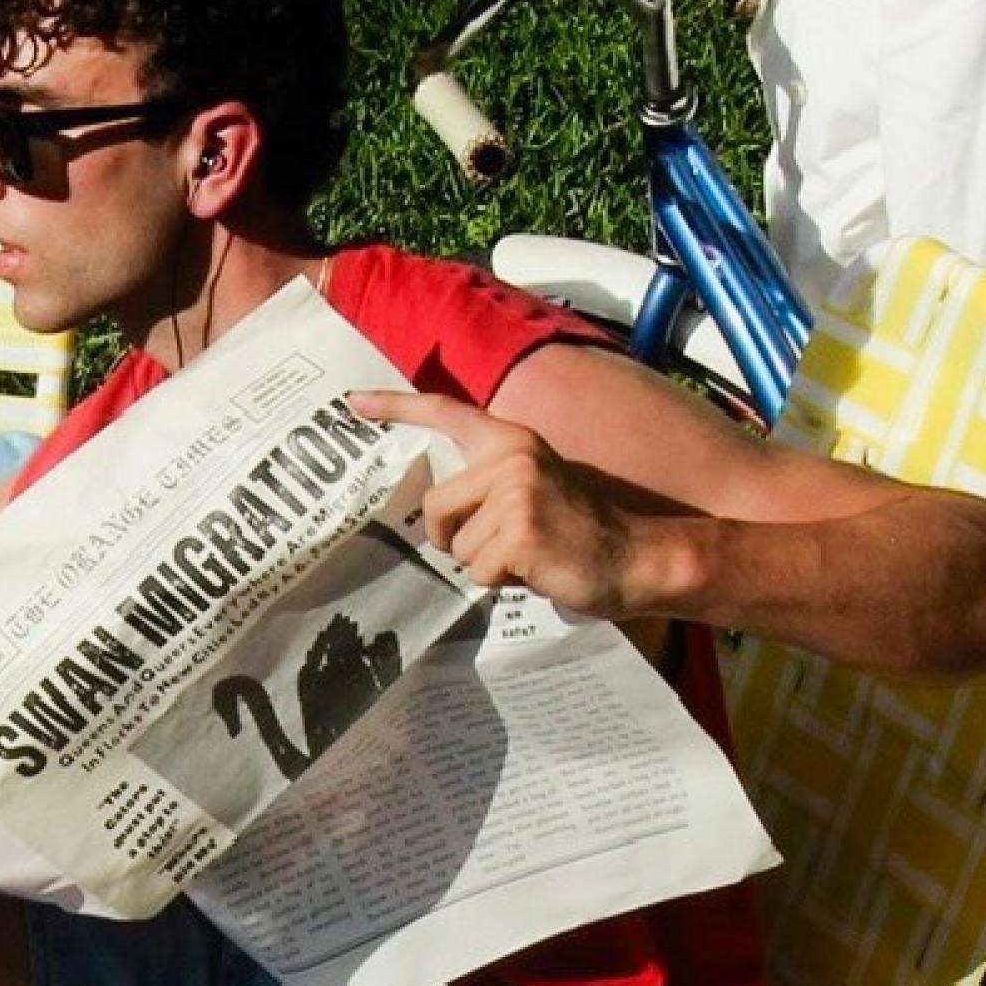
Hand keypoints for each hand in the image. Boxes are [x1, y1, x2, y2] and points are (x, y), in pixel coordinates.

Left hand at [350, 388, 698, 622]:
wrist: (634, 556)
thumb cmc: (576, 531)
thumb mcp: (530, 489)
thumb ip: (486, 486)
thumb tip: (430, 513)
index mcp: (509, 440)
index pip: (444, 412)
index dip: (394, 407)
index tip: (351, 404)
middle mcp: (509, 457)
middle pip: (433, 506)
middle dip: (454, 538)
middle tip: (500, 545)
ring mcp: (515, 493)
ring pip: (455, 546)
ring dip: (485, 563)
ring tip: (528, 555)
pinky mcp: (519, 531)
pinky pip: (478, 571)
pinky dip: (501, 582)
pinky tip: (537, 569)